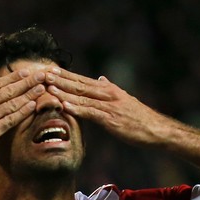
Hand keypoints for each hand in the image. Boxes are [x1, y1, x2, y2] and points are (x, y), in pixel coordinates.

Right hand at [0, 69, 46, 158]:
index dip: (14, 77)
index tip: (26, 72)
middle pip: (9, 90)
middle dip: (28, 81)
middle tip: (43, 74)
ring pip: (13, 103)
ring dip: (30, 94)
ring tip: (43, 87)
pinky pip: (11, 120)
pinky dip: (23, 112)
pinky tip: (33, 105)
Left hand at [45, 68, 164, 145]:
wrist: (156, 129)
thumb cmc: (139, 117)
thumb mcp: (124, 99)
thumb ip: (109, 89)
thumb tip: (101, 78)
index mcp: (108, 89)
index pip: (82, 80)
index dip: (65, 75)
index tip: (49, 69)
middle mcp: (107, 93)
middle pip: (79, 84)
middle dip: (60, 79)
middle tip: (42, 73)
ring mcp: (109, 105)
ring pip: (83, 96)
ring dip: (64, 91)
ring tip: (48, 87)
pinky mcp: (112, 119)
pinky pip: (91, 112)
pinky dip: (77, 108)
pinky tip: (65, 105)